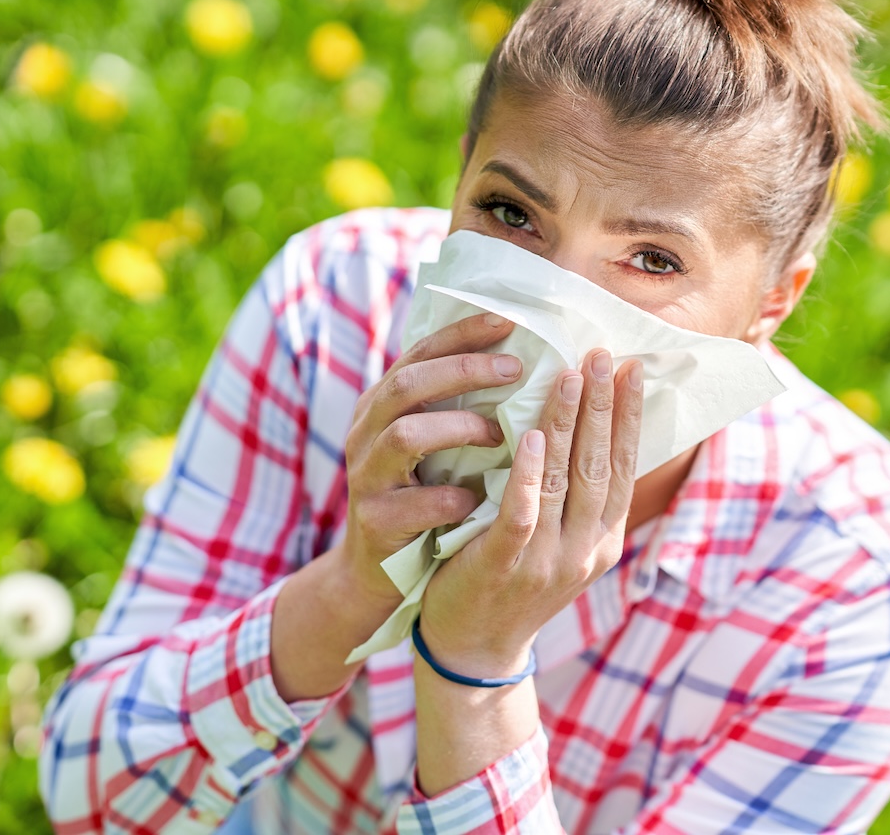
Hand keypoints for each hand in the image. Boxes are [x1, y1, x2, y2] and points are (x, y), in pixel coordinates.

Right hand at [336, 312, 522, 604]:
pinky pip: (415, 503)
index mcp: (380, 404)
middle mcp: (365, 432)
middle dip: (463, 370)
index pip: (419, 352)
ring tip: (499, 434)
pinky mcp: (374, 521)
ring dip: (458, 428)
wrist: (376, 569)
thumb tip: (523, 358)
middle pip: (407, 384)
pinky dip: (452, 497)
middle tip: (515, 369)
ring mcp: (365, 476)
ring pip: (404, 434)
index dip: (461, 334)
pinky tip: (479, 498)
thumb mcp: (429, 443)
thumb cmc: (420, 493)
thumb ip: (454, 405)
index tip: (508, 319)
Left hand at [417, 349, 643, 675]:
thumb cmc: (513, 581)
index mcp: (604, 540)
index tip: (630, 368)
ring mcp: (548, 560)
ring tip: (569, 374)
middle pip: (601, 465)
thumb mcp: (560, 543)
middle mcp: (585, 549)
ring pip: (566, 480)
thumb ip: (576, 497)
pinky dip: (530, 473)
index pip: (624, 467)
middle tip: (601, 354)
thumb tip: (588, 427)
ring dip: (571, 423)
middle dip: (603, 406)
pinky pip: (522, 513)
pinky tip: (533, 435)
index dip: (629, 417)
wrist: (473, 648)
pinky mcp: (505, 566)